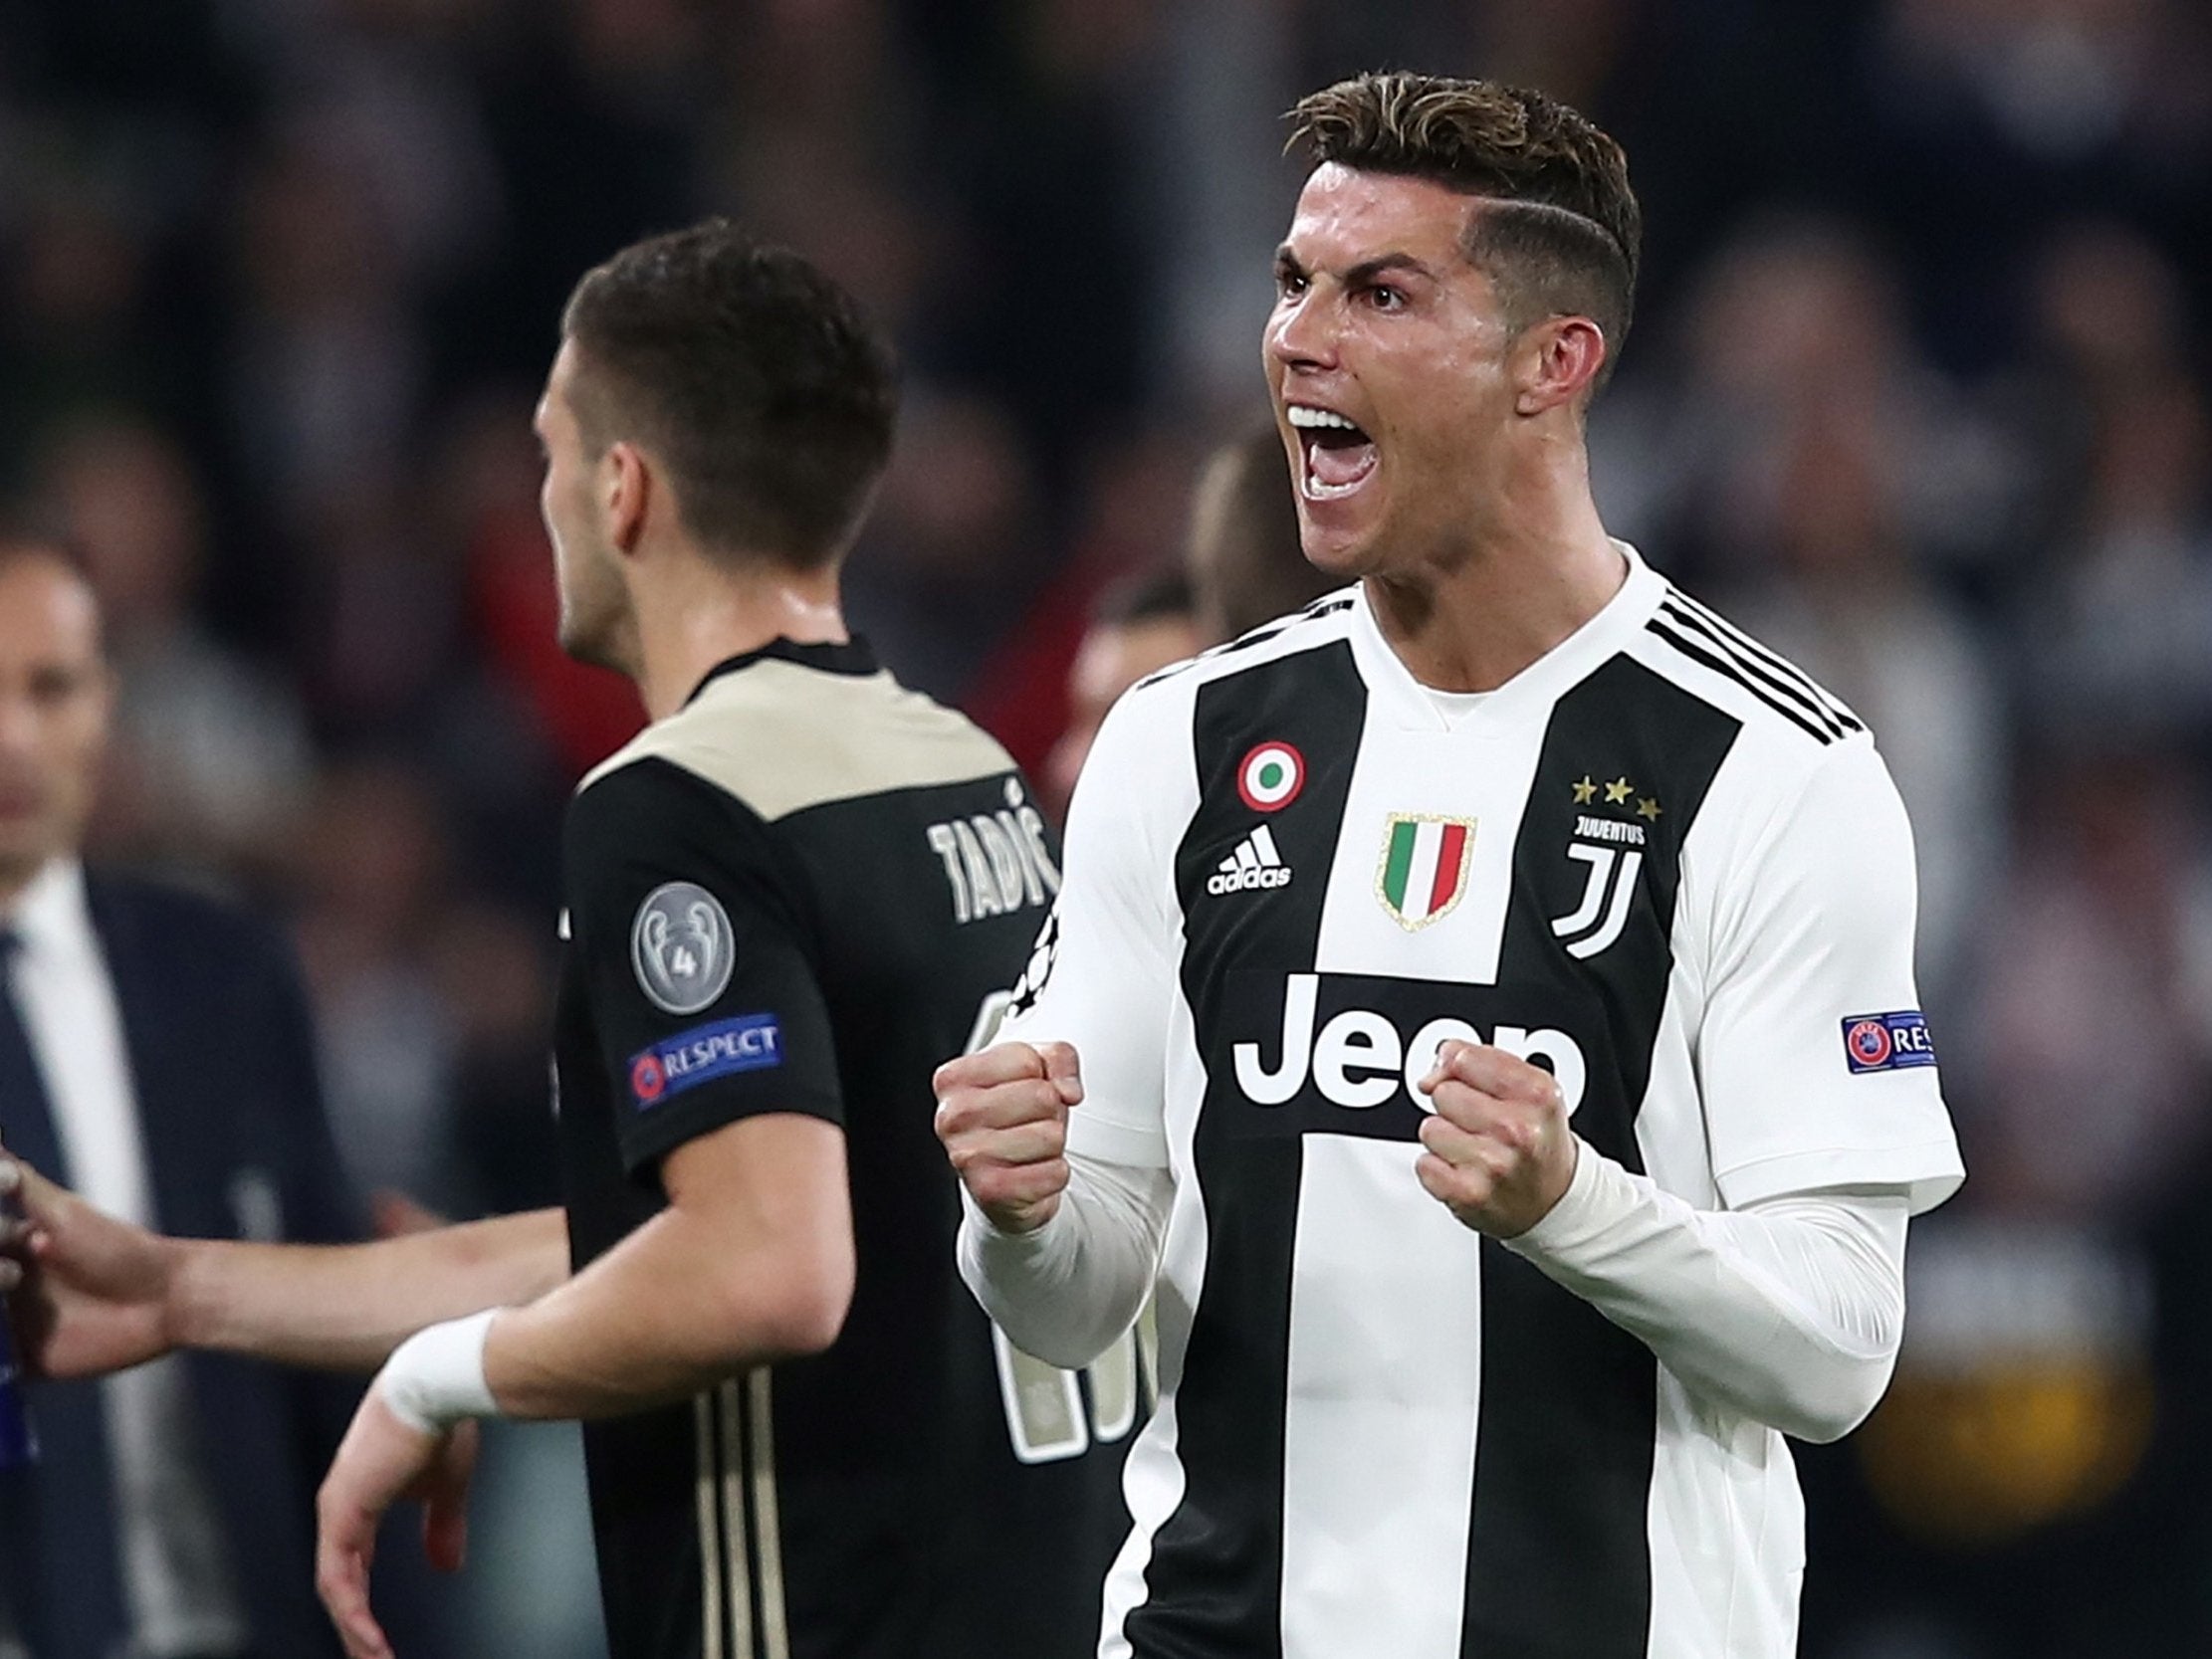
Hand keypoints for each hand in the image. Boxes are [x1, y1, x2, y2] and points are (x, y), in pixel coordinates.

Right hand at [0, 1155, 179, 1377]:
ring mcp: (11, 1325)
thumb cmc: (119, 1249)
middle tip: (14, 1277)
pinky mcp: (23, 1362)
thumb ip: (23, 1187)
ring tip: (8, 1302)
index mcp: (6, 1248)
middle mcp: (2, 1286)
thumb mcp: (63, 1215)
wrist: (166, 1299)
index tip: (16, 1254)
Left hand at [316, 1386, 479, 1658]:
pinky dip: (353, 1613)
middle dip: (355, 1630)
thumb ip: (442, 1529)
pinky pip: (338, 1579)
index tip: (380, 1640)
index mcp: (360, 1500)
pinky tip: (370, 1638)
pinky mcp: (342, 1511)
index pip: (353, 1567)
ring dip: (354, 1631)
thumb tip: (446, 1567)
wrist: (439, 1383)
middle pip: (339, 1585)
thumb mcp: (446, 1488)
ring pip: (335, 1589)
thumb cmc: (442, 1421)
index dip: (364, 1607)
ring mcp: (337, 1510)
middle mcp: (341, 1507)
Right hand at [933, 1041, 1082, 1233]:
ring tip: (1029, 1148)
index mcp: (953, 1079)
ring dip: (1052, 1145)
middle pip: (1042, 1097)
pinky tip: (1031, 1173)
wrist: (1003, 1181)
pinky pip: (1056, 1173)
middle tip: (1028, 1124)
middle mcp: (951, 1116)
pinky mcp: (990, 1191)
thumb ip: (1059, 1058)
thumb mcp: (1037, 1071)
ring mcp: (966, 1156)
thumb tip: (1069, 1092)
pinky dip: (1055, 1174)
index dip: (1039, 1076)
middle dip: (1049, 1112)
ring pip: (1051, 1136)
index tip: (1021, 1092)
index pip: (1026, 1061)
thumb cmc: (1017, 1118)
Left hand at [1413, 1041, 1578, 1238]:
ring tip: (1475, 1149)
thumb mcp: (1529, 1087)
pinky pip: (1424, 1164)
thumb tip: (1432, 1073)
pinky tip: (1466, 1171)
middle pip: (1443, 1093)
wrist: (1555, 1202)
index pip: (1464, 1058)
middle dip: (1455, 1106)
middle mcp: (1517, 1129)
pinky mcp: (1467, 1194)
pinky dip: (1438, 1169)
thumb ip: (1480, 1059)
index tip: (1469, 1083)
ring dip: (1445, 1139)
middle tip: (1483, 1125)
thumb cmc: (1538, 1140)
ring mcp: (1492, 1164)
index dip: (1458, 1068)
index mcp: (1536, 1094)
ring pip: (1430, 1128)